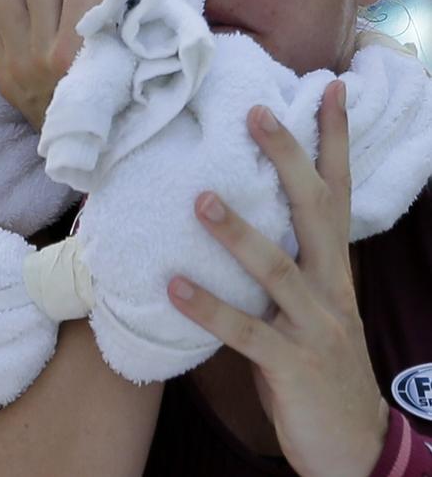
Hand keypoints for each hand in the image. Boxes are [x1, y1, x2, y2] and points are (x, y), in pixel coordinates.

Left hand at [168, 81, 388, 476]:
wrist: (356, 446)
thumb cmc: (322, 363)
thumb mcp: (314, 304)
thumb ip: (288, 262)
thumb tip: (239, 215)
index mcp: (334, 267)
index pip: (337, 191)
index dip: (334, 141)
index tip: (329, 90)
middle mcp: (331, 287)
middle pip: (313, 210)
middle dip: (288, 158)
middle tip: (257, 113)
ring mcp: (315, 326)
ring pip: (277, 268)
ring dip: (237, 232)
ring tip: (200, 199)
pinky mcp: (292, 365)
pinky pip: (246, 332)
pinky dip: (210, 309)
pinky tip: (175, 287)